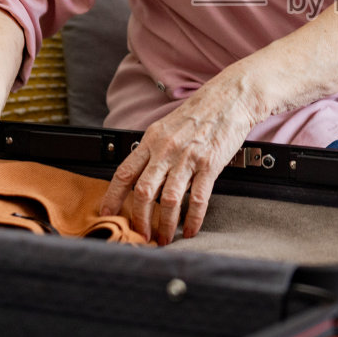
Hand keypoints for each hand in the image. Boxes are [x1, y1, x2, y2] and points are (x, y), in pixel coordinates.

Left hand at [99, 72, 257, 244]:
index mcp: (151, 140)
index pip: (124, 173)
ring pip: (168, 200)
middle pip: (143, 192)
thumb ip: (152, 151)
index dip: (112, 197)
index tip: (107, 214)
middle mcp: (166, 150)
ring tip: (164, 238)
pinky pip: (197, 199)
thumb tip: (142, 176)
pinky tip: (190, 229)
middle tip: (140, 235)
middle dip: (139, 219)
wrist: (230, 98)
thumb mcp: (166, 127)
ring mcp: (187, 158)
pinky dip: (192, 219)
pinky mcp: (209, 165)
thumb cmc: (200, 113)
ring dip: (164, 225)